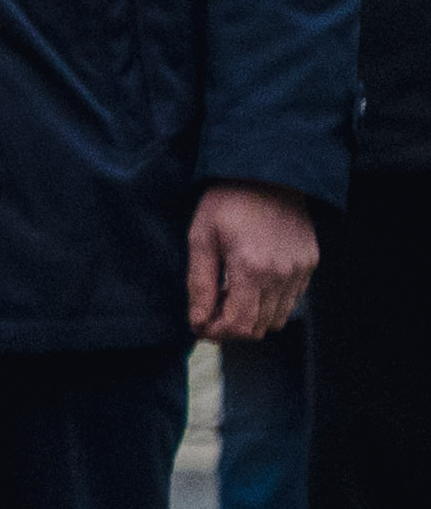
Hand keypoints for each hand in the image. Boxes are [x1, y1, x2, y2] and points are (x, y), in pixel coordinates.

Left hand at [188, 180, 321, 343]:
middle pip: (258, 328)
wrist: (268, 175)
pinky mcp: (310, 265)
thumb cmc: (227, 203)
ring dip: (251, 317)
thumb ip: (200, 285)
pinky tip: (251, 284)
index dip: (217, 333)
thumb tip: (198, 322)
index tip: (200, 325)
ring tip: (230, 294)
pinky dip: (270, 303)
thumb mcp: (201, 239)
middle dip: (231, 327)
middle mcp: (282, 274)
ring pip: (276, 319)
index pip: (239, 325)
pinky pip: (291, 301)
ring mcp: (300, 271)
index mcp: (251, 268)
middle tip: (211, 310)